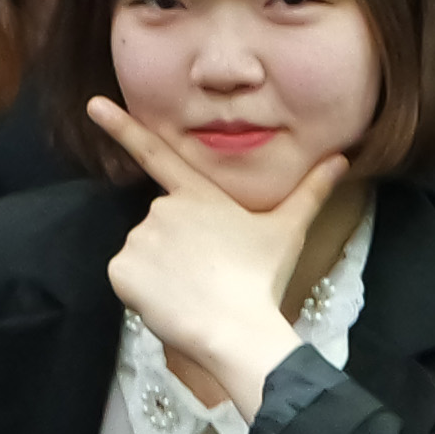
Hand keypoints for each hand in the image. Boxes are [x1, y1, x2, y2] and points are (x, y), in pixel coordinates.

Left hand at [82, 98, 335, 409]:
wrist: (236, 328)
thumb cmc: (262, 280)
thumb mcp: (288, 230)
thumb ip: (311, 191)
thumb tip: (341, 159)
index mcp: (198, 195)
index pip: (155, 154)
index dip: (122, 127)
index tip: (93, 104)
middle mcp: (162, 208)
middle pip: (160, 227)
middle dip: (176, 249)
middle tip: (207, 275)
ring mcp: (139, 237)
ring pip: (143, 255)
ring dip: (160, 272)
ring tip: (192, 292)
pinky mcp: (121, 269)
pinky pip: (125, 280)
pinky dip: (140, 294)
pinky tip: (168, 302)